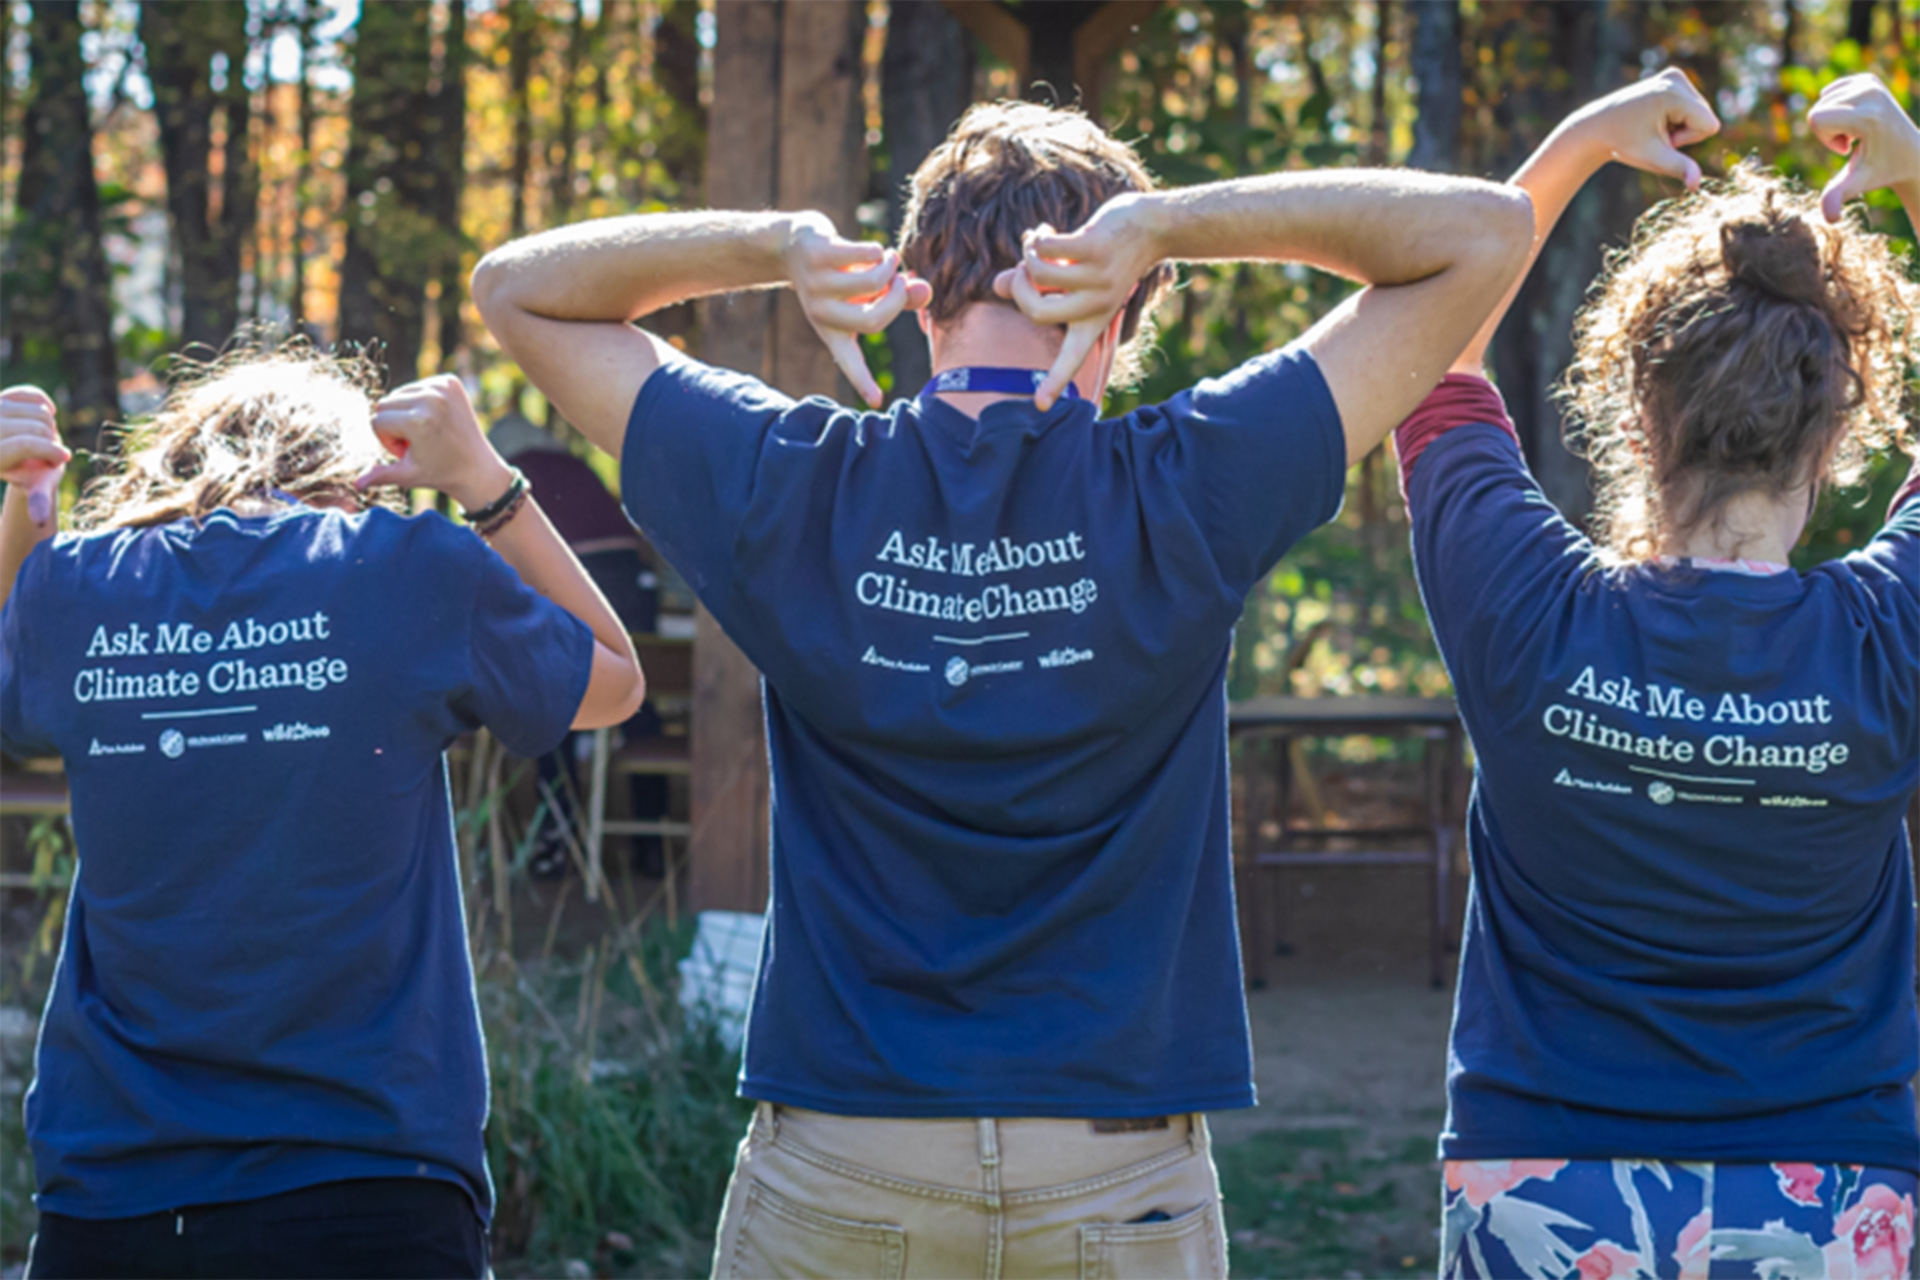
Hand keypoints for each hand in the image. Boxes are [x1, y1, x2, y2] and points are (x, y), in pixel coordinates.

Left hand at [0, 387, 70, 521]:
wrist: (18, 455)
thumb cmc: (30, 473)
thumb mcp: (34, 486)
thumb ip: (37, 500)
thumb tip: (40, 520)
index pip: (27, 444)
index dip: (51, 451)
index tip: (62, 458)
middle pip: (37, 428)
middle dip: (51, 442)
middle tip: (46, 453)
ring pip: (38, 412)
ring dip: (49, 427)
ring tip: (41, 440)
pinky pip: (30, 394)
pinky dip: (43, 404)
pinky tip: (46, 414)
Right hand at [358, 375, 512, 510]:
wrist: (478, 468)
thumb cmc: (441, 473)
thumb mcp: (407, 475)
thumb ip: (380, 474)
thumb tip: (356, 485)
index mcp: (418, 420)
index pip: (377, 421)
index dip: (388, 440)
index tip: (408, 452)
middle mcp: (431, 398)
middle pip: (385, 403)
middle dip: (394, 424)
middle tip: (418, 442)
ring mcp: (443, 387)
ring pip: (399, 394)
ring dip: (406, 412)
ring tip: (427, 431)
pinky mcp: (450, 381)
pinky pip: (417, 386)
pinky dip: (420, 401)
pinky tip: (435, 419)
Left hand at [781, 213, 930, 408]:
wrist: (793, 246)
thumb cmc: (838, 275)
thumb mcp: (868, 292)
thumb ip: (901, 297)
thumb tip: (925, 292)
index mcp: (833, 332)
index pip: (849, 362)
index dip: (864, 382)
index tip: (877, 402)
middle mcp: (822, 314)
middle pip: (874, 320)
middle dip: (898, 297)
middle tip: (901, 280)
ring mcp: (817, 285)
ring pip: (872, 282)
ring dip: (890, 266)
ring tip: (888, 259)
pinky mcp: (818, 256)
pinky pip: (865, 254)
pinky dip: (878, 250)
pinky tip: (873, 249)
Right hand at [991, 193, 1162, 409]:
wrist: (1151, 227)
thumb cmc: (1106, 256)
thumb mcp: (1074, 277)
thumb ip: (1036, 284)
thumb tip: (998, 286)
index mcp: (1092, 322)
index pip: (1071, 359)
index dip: (1054, 382)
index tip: (1040, 407)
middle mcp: (1097, 306)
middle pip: (1036, 311)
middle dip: (1018, 286)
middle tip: (1024, 266)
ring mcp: (1098, 278)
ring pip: (1039, 273)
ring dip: (1028, 253)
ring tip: (1036, 242)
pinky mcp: (1095, 248)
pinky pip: (1048, 248)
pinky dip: (1037, 238)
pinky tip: (1043, 230)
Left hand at [1565, 67, 1719, 188]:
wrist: (1598, 127)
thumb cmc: (1623, 143)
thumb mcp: (1653, 158)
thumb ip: (1679, 168)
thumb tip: (1697, 185)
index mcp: (1673, 94)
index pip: (1709, 125)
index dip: (1687, 140)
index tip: (1660, 138)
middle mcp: (1675, 78)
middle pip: (1705, 117)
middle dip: (1683, 132)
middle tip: (1652, 133)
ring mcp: (1673, 75)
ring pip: (1700, 112)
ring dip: (1679, 125)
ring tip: (1652, 125)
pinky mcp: (1671, 77)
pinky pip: (1691, 104)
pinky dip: (1675, 116)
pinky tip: (1654, 117)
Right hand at [1808, 74, 1919, 222]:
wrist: (1911, 152)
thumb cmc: (1881, 170)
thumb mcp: (1857, 183)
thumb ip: (1838, 196)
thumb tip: (1830, 219)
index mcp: (1867, 116)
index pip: (1816, 117)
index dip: (1825, 138)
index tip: (1849, 147)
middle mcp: (1871, 92)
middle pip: (1817, 110)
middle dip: (1828, 131)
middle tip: (1855, 141)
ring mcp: (1871, 83)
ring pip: (1823, 101)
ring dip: (1834, 121)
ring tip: (1859, 132)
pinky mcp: (1868, 79)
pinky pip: (1831, 92)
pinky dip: (1838, 108)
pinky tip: (1858, 121)